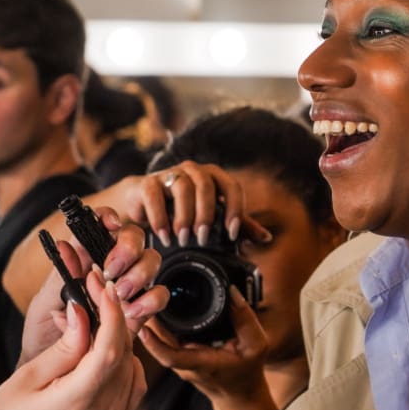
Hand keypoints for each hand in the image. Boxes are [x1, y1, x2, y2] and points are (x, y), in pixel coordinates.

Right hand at [0, 281, 145, 409]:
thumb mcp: (25, 379)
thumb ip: (63, 347)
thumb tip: (83, 312)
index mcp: (76, 404)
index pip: (110, 349)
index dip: (111, 311)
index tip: (100, 284)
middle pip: (124, 353)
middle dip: (113, 316)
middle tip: (93, 290)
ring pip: (132, 366)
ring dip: (118, 337)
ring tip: (91, 319)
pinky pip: (131, 384)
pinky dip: (123, 360)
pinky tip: (101, 349)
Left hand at [22, 220, 167, 366]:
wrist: (53, 378)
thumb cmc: (42, 337)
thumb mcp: (44, 303)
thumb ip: (61, 275)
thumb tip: (68, 244)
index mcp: (84, 260)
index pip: (102, 226)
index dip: (109, 218)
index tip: (109, 225)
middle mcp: (110, 270)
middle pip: (135, 238)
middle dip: (128, 249)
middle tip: (110, 270)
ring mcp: (128, 290)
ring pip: (151, 263)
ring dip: (139, 274)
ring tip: (120, 293)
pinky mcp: (140, 313)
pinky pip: (158, 296)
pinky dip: (150, 299)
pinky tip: (132, 311)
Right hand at [116, 162, 269, 247]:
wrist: (142, 203)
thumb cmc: (183, 210)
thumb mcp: (213, 218)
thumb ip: (238, 225)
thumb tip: (266, 237)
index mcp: (214, 177)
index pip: (232, 187)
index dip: (234, 210)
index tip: (230, 234)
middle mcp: (194, 170)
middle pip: (206, 186)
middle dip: (206, 214)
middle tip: (201, 238)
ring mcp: (170, 173)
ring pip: (182, 188)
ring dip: (184, 216)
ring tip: (182, 239)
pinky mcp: (148, 182)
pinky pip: (155, 195)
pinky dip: (160, 217)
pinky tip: (164, 236)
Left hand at [139, 287, 271, 409]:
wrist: (240, 395)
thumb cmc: (248, 370)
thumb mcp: (256, 345)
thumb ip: (245, 319)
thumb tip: (232, 292)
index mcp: (202, 363)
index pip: (171, 357)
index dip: (155, 344)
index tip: (144, 327)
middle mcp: (185, 364)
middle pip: (159, 344)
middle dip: (147, 322)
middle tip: (140, 297)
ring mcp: (181, 362)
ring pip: (159, 341)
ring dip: (150, 322)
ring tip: (144, 296)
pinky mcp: (181, 357)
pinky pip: (165, 341)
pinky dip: (158, 325)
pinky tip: (155, 307)